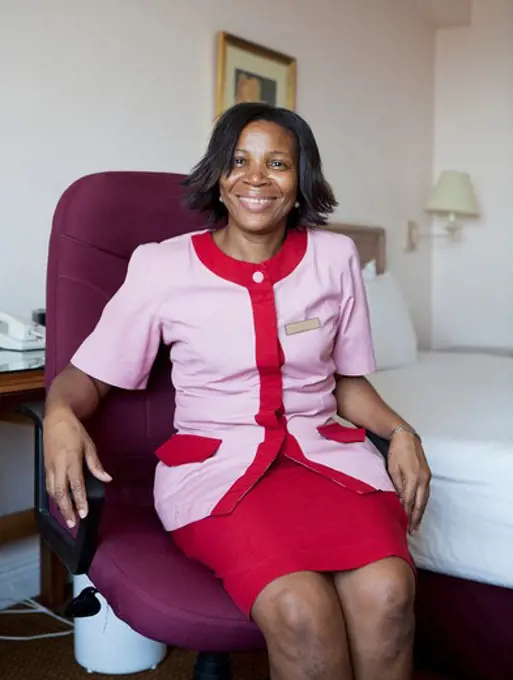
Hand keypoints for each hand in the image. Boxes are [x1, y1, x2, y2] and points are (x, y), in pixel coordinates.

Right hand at [43, 408, 111, 527]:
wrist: (56, 418)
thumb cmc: (74, 431)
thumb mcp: (89, 444)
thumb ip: (96, 464)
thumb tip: (107, 478)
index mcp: (71, 459)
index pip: (76, 485)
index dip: (80, 500)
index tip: (84, 513)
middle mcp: (58, 465)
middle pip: (60, 493)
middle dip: (67, 510)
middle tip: (73, 523)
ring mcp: (50, 467)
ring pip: (52, 492)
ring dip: (60, 506)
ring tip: (68, 517)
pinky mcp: (45, 467)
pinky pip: (49, 486)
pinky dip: (54, 497)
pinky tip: (60, 504)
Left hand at [387, 431, 430, 533]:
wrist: (406, 437)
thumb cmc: (396, 452)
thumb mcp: (392, 469)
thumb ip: (397, 486)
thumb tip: (398, 501)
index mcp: (413, 478)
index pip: (408, 501)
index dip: (406, 514)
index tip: (403, 526)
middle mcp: (423, 479)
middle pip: (420, 504)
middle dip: (415, 519)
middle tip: (412, 531)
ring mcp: (427, 477)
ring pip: (425, 500)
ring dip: (420, 513)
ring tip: (416, 525)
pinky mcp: (428, 475)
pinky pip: (426, 493)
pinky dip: (422, 504)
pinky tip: (419, 510)